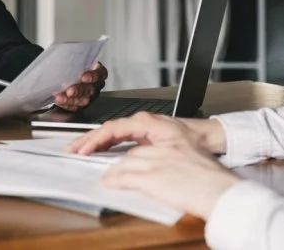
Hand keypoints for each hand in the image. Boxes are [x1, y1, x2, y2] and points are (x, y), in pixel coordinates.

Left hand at [54, 61, 107, 111]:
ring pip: (84, 100)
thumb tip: (63, 59)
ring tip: (60, 97)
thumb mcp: (74, 58)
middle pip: (91, 89)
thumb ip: (72, 59)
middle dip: (79, 90)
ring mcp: (90, 96)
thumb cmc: (72, 64)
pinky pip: (76, 107)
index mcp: (98, 71)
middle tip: (69, 90)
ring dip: (71, 100)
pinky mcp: (81, 104)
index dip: (92, 76)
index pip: (100, 74)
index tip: (83, 77)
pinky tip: (60, 101)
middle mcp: (96, 85)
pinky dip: (66, 104)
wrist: (66, 72)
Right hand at [67, 112, 226, 154]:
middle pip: (108, 130)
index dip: (94, 140)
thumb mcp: (169, 147)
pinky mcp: (146, 135)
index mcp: (144, 121)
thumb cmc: (195, 137)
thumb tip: (121, 163)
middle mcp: (142, 122)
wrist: (211, 136)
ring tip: (81, 151)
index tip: (82, 150)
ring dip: (96, 142)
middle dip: (88, 139)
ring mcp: (143, 128)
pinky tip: (101, 152)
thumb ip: (144, 153)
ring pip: (113, 134)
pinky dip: (107, 144)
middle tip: (72, 150)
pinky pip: (120, 138)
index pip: (111, 129)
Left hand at [102, 142, 240, 219]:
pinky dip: (115, 180)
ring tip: (107, 176)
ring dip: (113, 170)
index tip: (112, 141)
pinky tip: (108, 183)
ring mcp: (159, 160)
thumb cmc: (215, 181)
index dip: (124, 137)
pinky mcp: (153, 178)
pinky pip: (125, 177)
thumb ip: (175, 157)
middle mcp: (166, 145)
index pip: (142, 131)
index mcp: (176, 137)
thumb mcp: (194, 158)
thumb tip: (161, 167)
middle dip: (115, 154)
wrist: (226, 194)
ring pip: (125, 161)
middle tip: (102, 157)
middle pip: (132, 149)